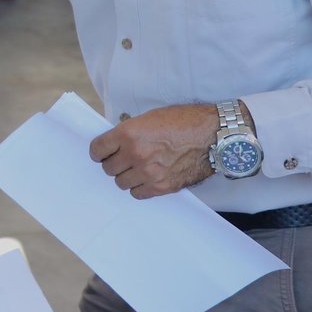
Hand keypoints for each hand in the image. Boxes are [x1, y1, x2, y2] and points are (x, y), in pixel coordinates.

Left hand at [89, 104, 219, 198]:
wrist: (214, 135)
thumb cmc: (185, 121)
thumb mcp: (150, 117)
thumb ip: (130, 131)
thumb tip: (116, 143)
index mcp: (129, 133)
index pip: (97, 149)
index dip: (99, 151)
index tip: (102, 153)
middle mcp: (135, 154)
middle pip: (108, 168)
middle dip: (113, 163)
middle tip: (121, 160)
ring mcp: (148, 173)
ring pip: (121, 183)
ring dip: (125, 176)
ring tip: (136, 169)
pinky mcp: (162, 187)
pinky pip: (138, 194)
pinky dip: (139, 187)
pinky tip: (146, 179)